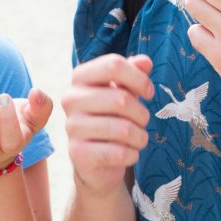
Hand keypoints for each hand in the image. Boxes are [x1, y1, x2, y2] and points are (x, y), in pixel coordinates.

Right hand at [61, 53, 152, 197]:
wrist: (95, 159)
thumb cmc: (111, 116)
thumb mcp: (123, 90)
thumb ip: (133, 72)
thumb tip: (145, 62)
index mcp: (80, 77)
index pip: (113, 65)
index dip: (139, 78)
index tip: (149, 92)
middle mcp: (71, 98)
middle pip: (121, 99)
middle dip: (142, 113)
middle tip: (143, 121)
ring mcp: (72, 126)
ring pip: (123, 129)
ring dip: (140, 136)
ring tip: (138, 138)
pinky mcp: (78, 153)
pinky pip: (119, 153)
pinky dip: (132, 154)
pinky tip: (128, 153)